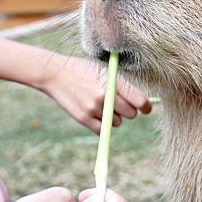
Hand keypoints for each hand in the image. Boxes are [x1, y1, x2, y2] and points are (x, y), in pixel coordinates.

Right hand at [36, 53, 151, 133]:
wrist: (54, 74)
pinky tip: (96, 114)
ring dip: (114, 117)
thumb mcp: (104, 70)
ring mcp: (93, 108)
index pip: (140, 101)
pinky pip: (102, 130)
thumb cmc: (83, 70)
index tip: (146, 108)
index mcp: (113, 81)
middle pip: (131, 114)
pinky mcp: (83, 118)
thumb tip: (141, 101)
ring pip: (117, 122)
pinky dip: (102, 125)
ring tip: (102, 105)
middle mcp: (105, 95)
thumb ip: (122, 85)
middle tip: (120, 104)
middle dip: (129, 110)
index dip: (146, 106)